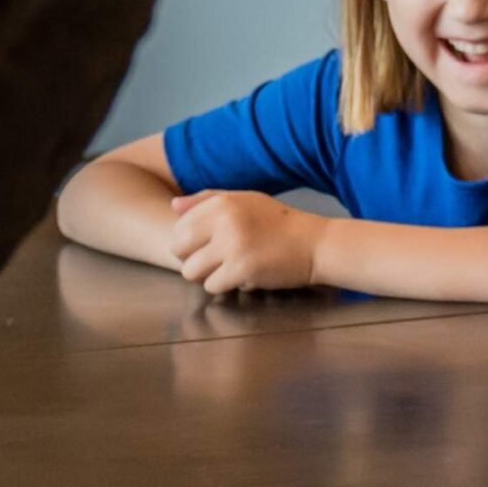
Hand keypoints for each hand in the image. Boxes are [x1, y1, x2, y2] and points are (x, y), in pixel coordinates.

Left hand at [167, 190, 324, 294]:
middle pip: (179, 250)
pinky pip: (213, 286)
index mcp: (221, 202)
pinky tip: (242, 278)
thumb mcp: (244, 200)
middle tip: (211, 262)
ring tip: (226, 270)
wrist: (314, 244)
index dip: (186, 242)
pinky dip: (224, 286)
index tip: (203, 247)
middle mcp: (223, 221)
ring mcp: (232, 246)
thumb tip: (173, 206)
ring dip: (206, 276)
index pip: (179, 226)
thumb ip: (207, 200)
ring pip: (192, 272)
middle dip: (190, 259)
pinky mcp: (242, 270)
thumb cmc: (278, 222)